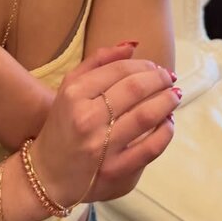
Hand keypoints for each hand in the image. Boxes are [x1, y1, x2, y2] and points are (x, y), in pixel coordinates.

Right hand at [29, 47, 178, 206]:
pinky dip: (165, 132)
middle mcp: (86, 117)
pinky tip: (168, 123)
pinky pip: (150, 148)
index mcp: (74, 93)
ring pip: (146, 116)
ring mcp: (102, 146)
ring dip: (167, 102)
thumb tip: (132, 46)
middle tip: (170, 79)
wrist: (47, 175)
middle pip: (135, 89)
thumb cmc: (62, 126)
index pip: (119, 70)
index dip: (144, 66)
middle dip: (160, 80)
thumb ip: (98, 63)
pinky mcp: (116, 171)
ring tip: (174, 96)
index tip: (156, 67)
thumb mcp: (69, 88)